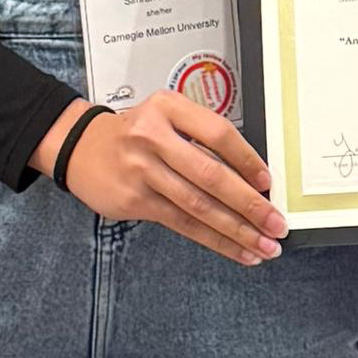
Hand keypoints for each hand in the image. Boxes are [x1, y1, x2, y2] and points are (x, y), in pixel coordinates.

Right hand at [31, 91, 286, 266]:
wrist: (81, 147)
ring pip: (199, 206)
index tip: (268, 183)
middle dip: (249, 204)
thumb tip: (251, 177)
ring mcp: (142, 171)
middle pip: (211, 175)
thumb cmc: (136, 132)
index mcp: (168, 107)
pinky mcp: (135, 201)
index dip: (247, 160)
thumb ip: (201, 137)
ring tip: (264, 246)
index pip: (218, 133)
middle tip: (276, 223)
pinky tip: (237, 250)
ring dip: (237, 230)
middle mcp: (153, 137)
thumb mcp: (166, 116)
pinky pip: (183, 224)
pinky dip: (214, 240)